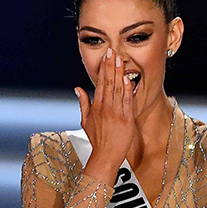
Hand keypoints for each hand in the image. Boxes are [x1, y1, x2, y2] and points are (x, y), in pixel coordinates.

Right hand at [75, 47, 135, 185]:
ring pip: (118, 90)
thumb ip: (83, 103)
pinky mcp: (126, 119)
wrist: (105, 155)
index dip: (103, 69)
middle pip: (108, 83)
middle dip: (111, 66)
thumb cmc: (97, 139)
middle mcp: (105, 108)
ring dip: (119, 74)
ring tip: (120, 60)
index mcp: (96, 107)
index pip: (100, 83)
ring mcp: (116, 113)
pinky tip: (128, 79)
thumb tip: (77, 88)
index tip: (106, 57)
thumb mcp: (85, 120)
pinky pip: (127, 101)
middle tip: (113, 52)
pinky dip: (128, 90)